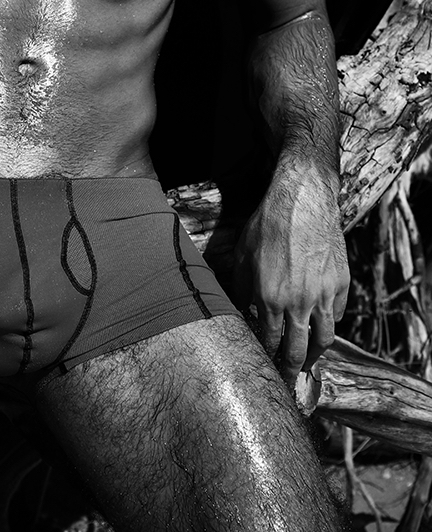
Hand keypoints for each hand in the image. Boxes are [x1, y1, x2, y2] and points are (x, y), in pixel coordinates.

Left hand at [233, 162, 349, 388]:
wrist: (303, 200)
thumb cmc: (268, 224)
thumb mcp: (243, 256)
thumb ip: (241, 288)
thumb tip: (240, 310)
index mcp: (270, 298)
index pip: (270, 342)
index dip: (267, 357)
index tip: (265, 366)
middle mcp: (299, 303)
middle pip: (298, 351)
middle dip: (292, 371)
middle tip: (289, 381)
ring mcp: (324, 295)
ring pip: (324, 339)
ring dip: (315, 354)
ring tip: (309, 360)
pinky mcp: (342, 283)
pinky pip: (338, 313)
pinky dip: (330, 323)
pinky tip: (322, 324)